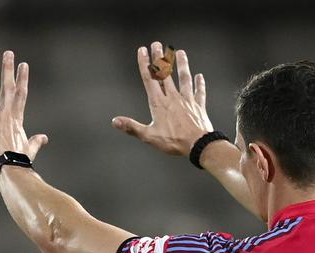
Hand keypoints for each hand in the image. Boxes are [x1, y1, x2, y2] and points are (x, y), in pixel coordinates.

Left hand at [0, 50, 48, 172]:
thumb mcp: (30, 149)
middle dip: (8, 69)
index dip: (22, 78)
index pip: (21, 93)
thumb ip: (36, 141)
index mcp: (16, 118)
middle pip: (8, 87)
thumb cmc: (19, 160)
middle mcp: (5, 114)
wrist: (9, 168)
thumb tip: (44, 138)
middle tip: (8, 53)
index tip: (23, 65)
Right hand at [113, 42, 214, 156]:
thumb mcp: (149, 136)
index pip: (149, 80)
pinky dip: (199, 84)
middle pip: (165, 75)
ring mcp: (187, 101)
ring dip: (181, 65)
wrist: (198, 145)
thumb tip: (115, 121)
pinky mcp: (198, 106)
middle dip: (160, 59)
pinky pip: (199, 92)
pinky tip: (199, 77)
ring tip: (180, 53)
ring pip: (183, 79)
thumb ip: (132, 127)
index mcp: (159, 104)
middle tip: (157, 45)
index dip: (145, 64)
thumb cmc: (174, 142)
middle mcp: (173, 98)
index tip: (142, 51)